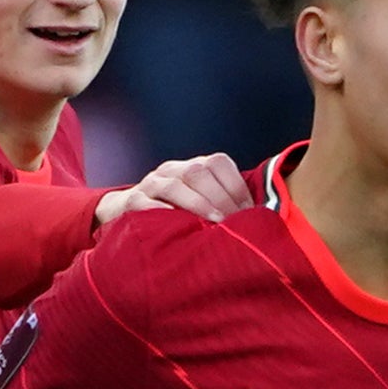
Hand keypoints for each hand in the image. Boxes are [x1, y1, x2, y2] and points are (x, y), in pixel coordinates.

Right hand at [96, 153, 248, 227]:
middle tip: (233, 221)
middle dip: (220, 197)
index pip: (218, 163)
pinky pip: (146, 202)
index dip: (236, 187)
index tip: (249, 213)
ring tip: (214, 223)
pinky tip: (178, 225)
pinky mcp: (132, 201)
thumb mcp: (199, 200)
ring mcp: (151, 182)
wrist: (127, 211)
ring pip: (174, 185)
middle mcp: (172, 169)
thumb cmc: (175, 211)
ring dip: (197, 204)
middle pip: (198, 171)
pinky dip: (163, 212)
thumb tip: (260, 218)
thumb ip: (224, 203)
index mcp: (193, 165)